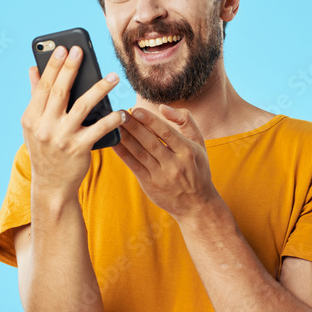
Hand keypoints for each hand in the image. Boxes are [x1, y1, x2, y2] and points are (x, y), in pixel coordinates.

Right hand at [20, 45, 125, 197]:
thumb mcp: (34, 126)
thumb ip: (35, 97)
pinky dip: (112, 119)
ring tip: (113, 77)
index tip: (63, 49)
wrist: (51, 186)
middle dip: (71, 69)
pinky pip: (99, 129)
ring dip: (100, 89)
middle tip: (81, 51)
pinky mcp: (78, 149)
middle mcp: (44, 127)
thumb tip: (33, 68)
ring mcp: (61, 138)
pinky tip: (122, 111)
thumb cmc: (45, 150)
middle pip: (60, 91)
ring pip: (83, 106)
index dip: (53, 66)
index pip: (43, 87)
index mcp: (31, 118)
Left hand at [112, 105, 219, 219]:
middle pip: (150, 141)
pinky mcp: (150, 185)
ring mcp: (161, 176)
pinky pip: (133, 166)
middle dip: (133, 126)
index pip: (166, 132)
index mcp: (187, 151)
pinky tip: (113, 142)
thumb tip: (162, 108)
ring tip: (112, 124)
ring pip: (139, 153)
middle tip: (119, 113)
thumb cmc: (197, 168)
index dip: (150, 120)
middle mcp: (174, 164)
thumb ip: (185, 120)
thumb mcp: (199, 143)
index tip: (136, 110)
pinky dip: (122, 153)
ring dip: (124, 138)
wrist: (197, 204)